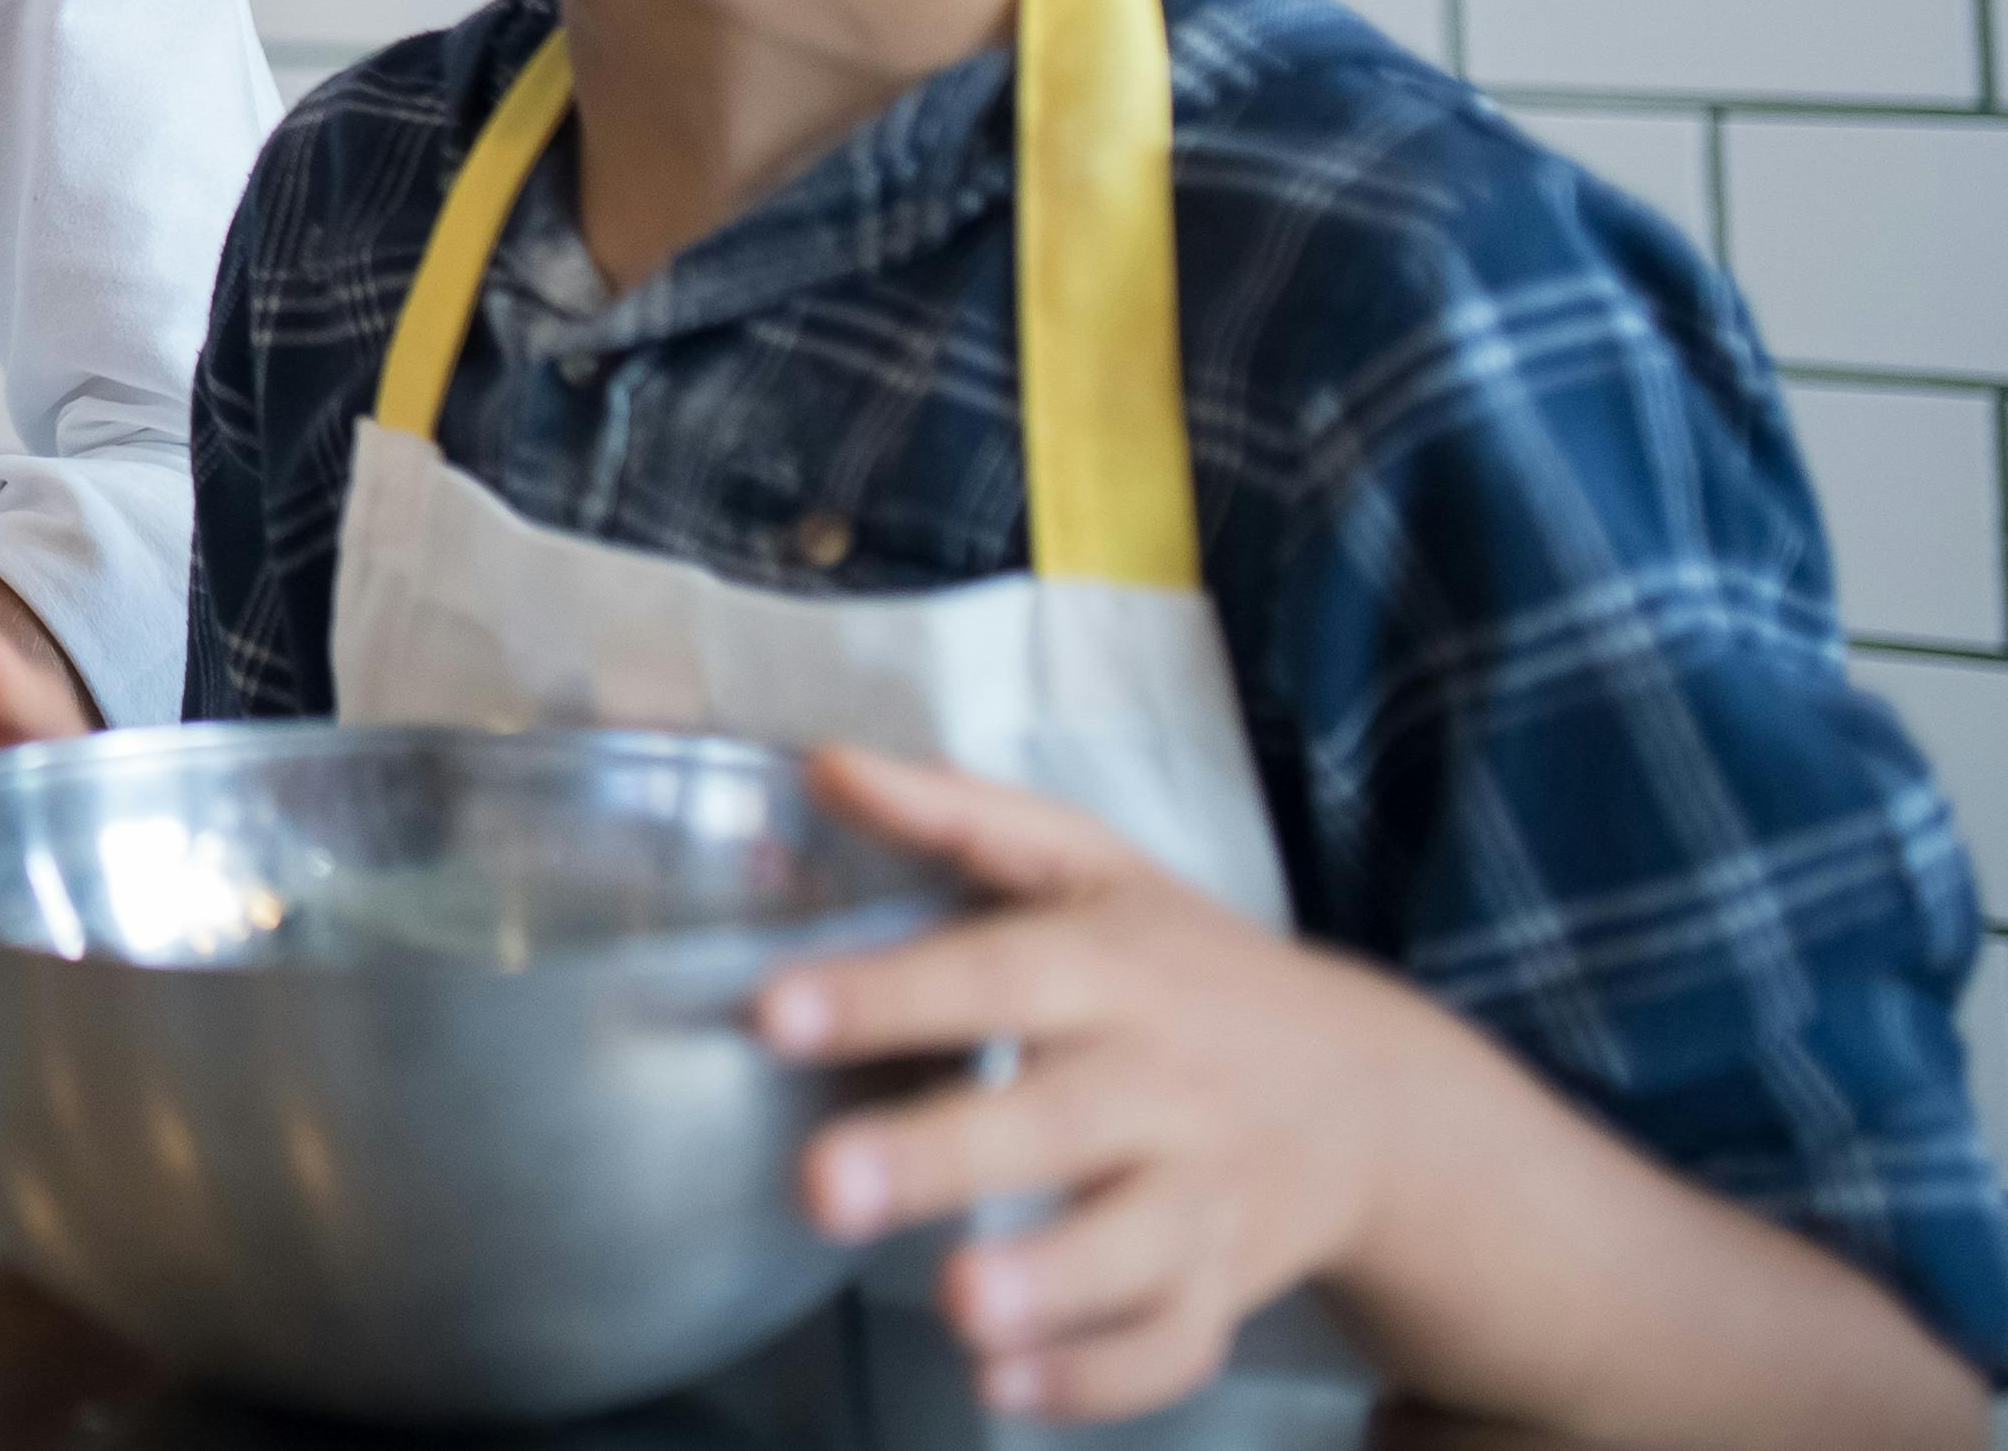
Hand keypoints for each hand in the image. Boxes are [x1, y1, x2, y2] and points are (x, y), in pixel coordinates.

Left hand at [752, 748, 1450, 1426]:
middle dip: (944, 1157)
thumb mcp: (1094, 868)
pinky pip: (1172, 1347)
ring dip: (1046, 1284)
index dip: (886, 993)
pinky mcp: (1225, 1289)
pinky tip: (1006, 1390)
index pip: (996, 972)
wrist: (1378, 1096)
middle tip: (823, 1186)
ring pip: (1135, 1250)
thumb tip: (824, 763)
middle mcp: (1166, 1085)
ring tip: (953, 1303)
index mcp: (1118, 969)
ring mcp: (1205, 1197)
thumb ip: (959, 816)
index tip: (772, 1012)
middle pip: (1059, 1122)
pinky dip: (1098, 1381)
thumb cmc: (1190, 967)